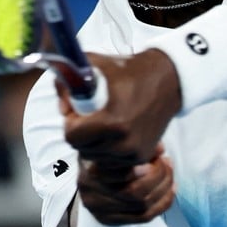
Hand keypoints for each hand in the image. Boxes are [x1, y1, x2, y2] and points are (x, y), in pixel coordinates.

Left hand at [58, 49, 181, 164]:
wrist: (168, 80)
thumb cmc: (130, 70)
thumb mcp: (97, 64)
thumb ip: (70, 78)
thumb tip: (59, 99)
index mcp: (112, 121)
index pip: (72, 136)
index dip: (69, 123)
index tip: (76, 112)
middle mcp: (124, 142)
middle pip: (82, 148)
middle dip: (80, 133)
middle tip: (87, 117)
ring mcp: (134, 151)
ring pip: (97, 157)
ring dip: (94, 143)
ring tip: (100, 124)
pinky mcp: (142, 156)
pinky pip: (113, 161)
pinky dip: (109, 150)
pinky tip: (113, 132)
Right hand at [77, 145, 175, 224]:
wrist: (90, 178)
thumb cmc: (105, 154)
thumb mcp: (113, 143)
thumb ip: (135, 143)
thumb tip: (160, 148)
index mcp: (89, 167)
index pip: (120, 172)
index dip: (143, 166)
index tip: (158, 155)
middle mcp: (90, 191)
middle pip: (132, 192)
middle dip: (158, 176)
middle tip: (166, 162)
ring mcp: (99, 209)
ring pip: (142, 205)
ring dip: (164, 188)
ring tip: (169, 172)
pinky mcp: (110, 220)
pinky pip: (145, 216)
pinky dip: (163, 202)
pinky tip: (171, 188)